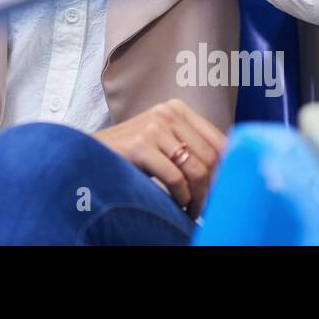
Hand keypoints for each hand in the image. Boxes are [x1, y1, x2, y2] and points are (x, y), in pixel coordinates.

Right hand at [92, 98, 227, 220]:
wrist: (90, 154)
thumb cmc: (130, 153)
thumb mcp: (163, 141)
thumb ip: (191, 146)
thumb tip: (229, 170)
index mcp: (177, 109)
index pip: (220, 141)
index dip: (227, 170)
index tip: (222, 191)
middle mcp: (167, 113)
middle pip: (210, 158)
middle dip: (212, 189)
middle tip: (205, 206)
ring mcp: (153, 127)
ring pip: (196, 170)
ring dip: (198, 198)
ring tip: (191, 209)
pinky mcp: (141, 145)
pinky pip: (175, 179)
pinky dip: (181, 198)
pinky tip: (176, 205)